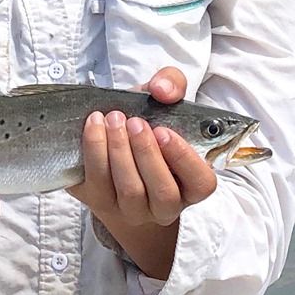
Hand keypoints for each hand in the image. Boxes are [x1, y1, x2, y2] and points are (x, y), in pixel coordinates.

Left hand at [67, 68, 217, 273]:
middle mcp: (164, 205)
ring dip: (119, 152)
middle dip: (146, 153)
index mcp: (189, 184)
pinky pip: (97, 184)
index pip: (201, 183)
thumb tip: (162, 89)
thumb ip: (171, 85)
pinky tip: (93, 126)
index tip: (163, 131)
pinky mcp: (98, 203)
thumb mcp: (162, 103)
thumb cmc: (146, 129)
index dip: (184, 159)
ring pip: (130, 191)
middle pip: (163, 191)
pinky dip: (94, 152)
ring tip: (112, 120)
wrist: (110, 149)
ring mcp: (131, 209)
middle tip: (134, 122)